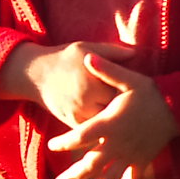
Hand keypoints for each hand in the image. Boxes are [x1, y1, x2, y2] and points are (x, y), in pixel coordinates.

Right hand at [0, 40, 136, 127]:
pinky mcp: (72, 122)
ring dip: (119, 122)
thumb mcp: (86, 47)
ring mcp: (78, 113)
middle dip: (129, 110)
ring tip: (134, 120)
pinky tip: (117, 126)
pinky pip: (94, 131)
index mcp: (93, 80)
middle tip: (145, 110)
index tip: (145, 92)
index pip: (122, 91)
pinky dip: (105, 129)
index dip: (134, 93)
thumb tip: (136, 53)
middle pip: (116, 110)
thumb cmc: (64, 58)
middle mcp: (86, 99)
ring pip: (106, 124)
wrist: (34, 75)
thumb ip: (112, 52)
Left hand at [46, 52, 179, 178]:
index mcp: (110, 124)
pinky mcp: (143, 160)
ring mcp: (131, 154)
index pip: (80, 137)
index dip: (64, 144)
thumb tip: (86, 57)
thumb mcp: (129, 78)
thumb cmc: (152, 92)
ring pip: (108, 178)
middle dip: (72, 176)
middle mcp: (118, 143)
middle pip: (90, 165)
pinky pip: (131, 178)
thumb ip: (106, 71)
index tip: (52, 146)